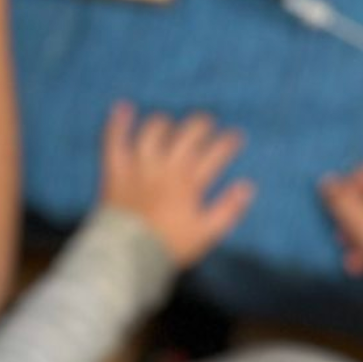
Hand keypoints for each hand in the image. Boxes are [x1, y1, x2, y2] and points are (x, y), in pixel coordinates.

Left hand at [101, 103, 256, 267]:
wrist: (128, 255)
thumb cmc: (170, 246)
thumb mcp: (207, 233)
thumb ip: (229, 209)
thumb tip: (248, 186)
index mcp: (189, 181)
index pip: (215, 153)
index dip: (228, 142)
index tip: (236, 137)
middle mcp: (165, 167)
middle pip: (187, 134)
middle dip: (201, 125)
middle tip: (207, 124)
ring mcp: (138, 166)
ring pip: (153, 131)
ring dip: (165, 123)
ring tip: (170, 123)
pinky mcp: (116, 169)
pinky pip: (114, 140)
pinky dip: (118, 122)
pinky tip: (123, 107)